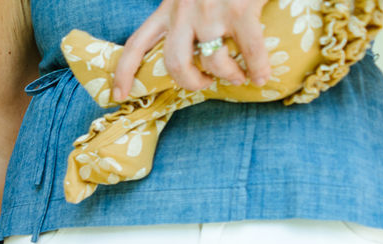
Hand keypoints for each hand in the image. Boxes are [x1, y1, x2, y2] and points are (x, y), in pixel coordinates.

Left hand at [112, 0, 270, 100]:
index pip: (136, 44)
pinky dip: (258, 68)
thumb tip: (186, 42)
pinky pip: (250, 50)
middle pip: (175, 64)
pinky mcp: (240, 10)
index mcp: (167, 8)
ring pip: (212, 62)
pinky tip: (262, 77)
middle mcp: (183, 12)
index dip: (124, 73)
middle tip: (205, 83)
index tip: (120, 95)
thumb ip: (181, 12)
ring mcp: (211, 12)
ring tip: (237, 76)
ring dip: (227, 75)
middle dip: (190, 82)